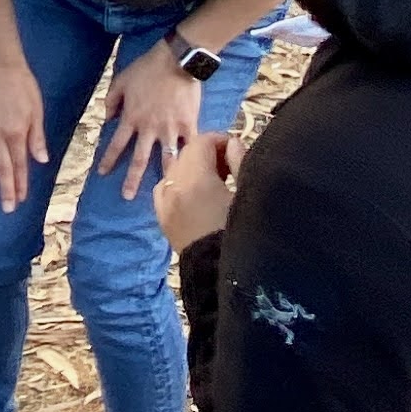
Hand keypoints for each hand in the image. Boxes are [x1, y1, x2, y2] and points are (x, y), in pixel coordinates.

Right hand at [0, 54, 49, 213]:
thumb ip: (36, 138)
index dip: (20, 183)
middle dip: (5, 189)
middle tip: (6, 209)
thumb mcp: (37, 111)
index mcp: (15, 133)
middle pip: (2, 167)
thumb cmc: (25, 88)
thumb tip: (42, 161)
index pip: (19, 164)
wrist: (3, 68)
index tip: (21, 200)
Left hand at [97, 41, 205, 198]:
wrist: (176, 60)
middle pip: (139, 159)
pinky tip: (191, 171)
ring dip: (164, 176)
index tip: (103, 173)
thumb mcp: (121, 81)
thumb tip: (107, 119)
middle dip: (132, 180)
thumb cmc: (147, 68)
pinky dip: (190, 159)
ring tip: (165, 191)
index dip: (109, 160)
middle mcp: (149, 128)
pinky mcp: (188, 124)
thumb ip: (111, 101)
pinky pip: (189, 146)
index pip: (116, 144)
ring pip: (166, 158)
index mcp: (131, 118)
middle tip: (127, 196)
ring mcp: (170, 128)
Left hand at [154, 130, 241, 253]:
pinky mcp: (163, 218)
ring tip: (215, 180)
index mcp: (196, 178)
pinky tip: (194, 194)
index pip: (202, 142)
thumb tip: (232, 143)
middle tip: (230, 164)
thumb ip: (240, 161)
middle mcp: (175, 185)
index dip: (221, 140)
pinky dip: (178, 184)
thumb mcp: (248, 192)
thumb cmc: (242, 231)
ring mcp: (165, 203)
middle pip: (187, 154)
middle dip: (207, 153)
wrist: (222, 272)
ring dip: (193, 168)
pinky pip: (164, 190)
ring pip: (175, 170)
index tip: (237, 148)